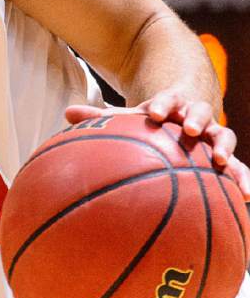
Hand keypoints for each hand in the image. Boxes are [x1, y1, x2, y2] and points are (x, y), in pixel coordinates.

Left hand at [66, 91, 249, 198]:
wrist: (187, 111)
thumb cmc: (152, 119)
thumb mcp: (130, 115)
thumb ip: (101, 116)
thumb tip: (66, 112)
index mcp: (172, 105)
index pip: (168, 100)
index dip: (163, 104)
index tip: (156, 113)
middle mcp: (196, 116)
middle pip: (201, 112)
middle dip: (198, 119)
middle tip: (193, 129)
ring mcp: (213, 134)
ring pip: (224, 136)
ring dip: (223, 147)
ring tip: (220, 161)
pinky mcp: (224, 155)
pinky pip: (239, 166)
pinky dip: (243, 179)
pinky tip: (245, 197)